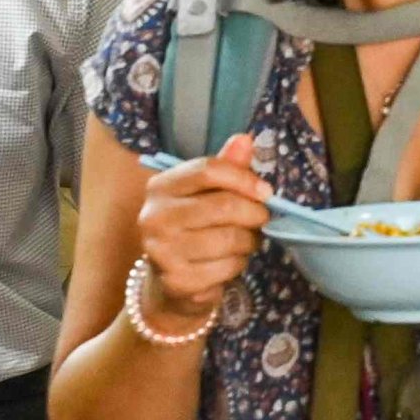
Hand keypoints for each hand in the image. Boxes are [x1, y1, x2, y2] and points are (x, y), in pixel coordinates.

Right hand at [135, 132, 269, 319]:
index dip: (245, 179)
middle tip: (259, 220)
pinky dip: (238, 264)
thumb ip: (227, 167)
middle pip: (224, 206)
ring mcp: (162, 251)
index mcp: (160, 187)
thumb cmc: (194, 227)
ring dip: (248, 242)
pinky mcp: (177, 281)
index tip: (266, 191)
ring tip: (242, 241)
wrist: (169, 279)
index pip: (208, 170)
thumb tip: (246, 138)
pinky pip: (228, 267)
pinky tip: (227, 262)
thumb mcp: (206, 193)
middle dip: (254, 214)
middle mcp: (153, 217)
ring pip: (231, 239)